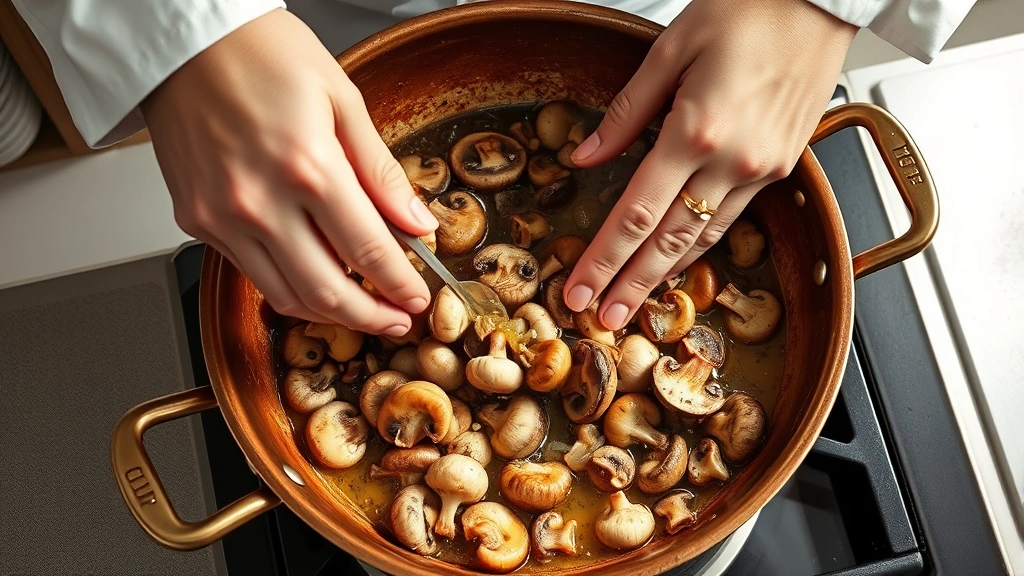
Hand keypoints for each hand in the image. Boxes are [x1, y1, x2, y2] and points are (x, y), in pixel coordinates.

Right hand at [141, 9, 437, 335]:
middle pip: (328, 292)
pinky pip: (251, 273)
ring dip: (330, 313)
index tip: (417, 298)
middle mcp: (260, 202)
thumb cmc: (261, 52)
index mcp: (308, 167)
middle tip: (397, 320)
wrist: (183, 39)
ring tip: (361, 310)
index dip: (400, 285)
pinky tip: (314, 279)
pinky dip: (289, 286)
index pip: (369, 251)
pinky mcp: (196, 221)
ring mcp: (222, 218)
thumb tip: (417, 221)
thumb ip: (381, 171)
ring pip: (286, 295)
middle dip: (371, 317)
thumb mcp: (342, 99)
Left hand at [562, 0, 856, 329]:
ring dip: (663, 275)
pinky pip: (731, 219)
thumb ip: (626, 112)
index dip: (602, 260)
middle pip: (667, 241)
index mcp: (696, 129)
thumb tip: (585, 155)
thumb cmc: (749, 8)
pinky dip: (699, 246)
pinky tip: (677, 262)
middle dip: (628, 285)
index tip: (577, 290)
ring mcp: (761, 168)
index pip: (635, 214)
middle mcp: (732, 160)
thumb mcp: (671, 47)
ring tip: (632, 305)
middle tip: (599, 320)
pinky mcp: (781, 167)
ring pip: (702, 238)